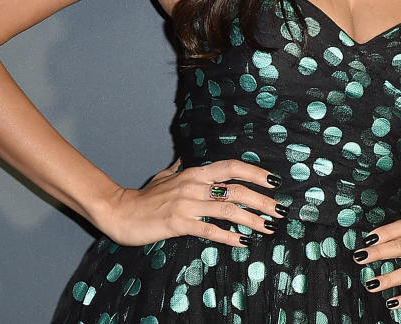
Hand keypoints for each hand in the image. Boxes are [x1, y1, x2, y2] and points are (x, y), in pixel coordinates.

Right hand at [95, 158, 283, 248]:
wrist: (120, 212)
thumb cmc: (144, 196)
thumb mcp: (165, 176)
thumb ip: (180, 168)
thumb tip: (185, 158)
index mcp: (194, 172)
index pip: (231, 167)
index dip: (255, 173)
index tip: (274, 181)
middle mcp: (194, 184)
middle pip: (236, 189)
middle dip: (262, 200)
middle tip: (280, 210)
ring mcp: (187, 204)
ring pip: (228, 209)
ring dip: (252, 220)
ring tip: (269, 228)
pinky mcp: (179, 224)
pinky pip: (210, 230)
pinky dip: (229, 236)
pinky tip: (243, 242)